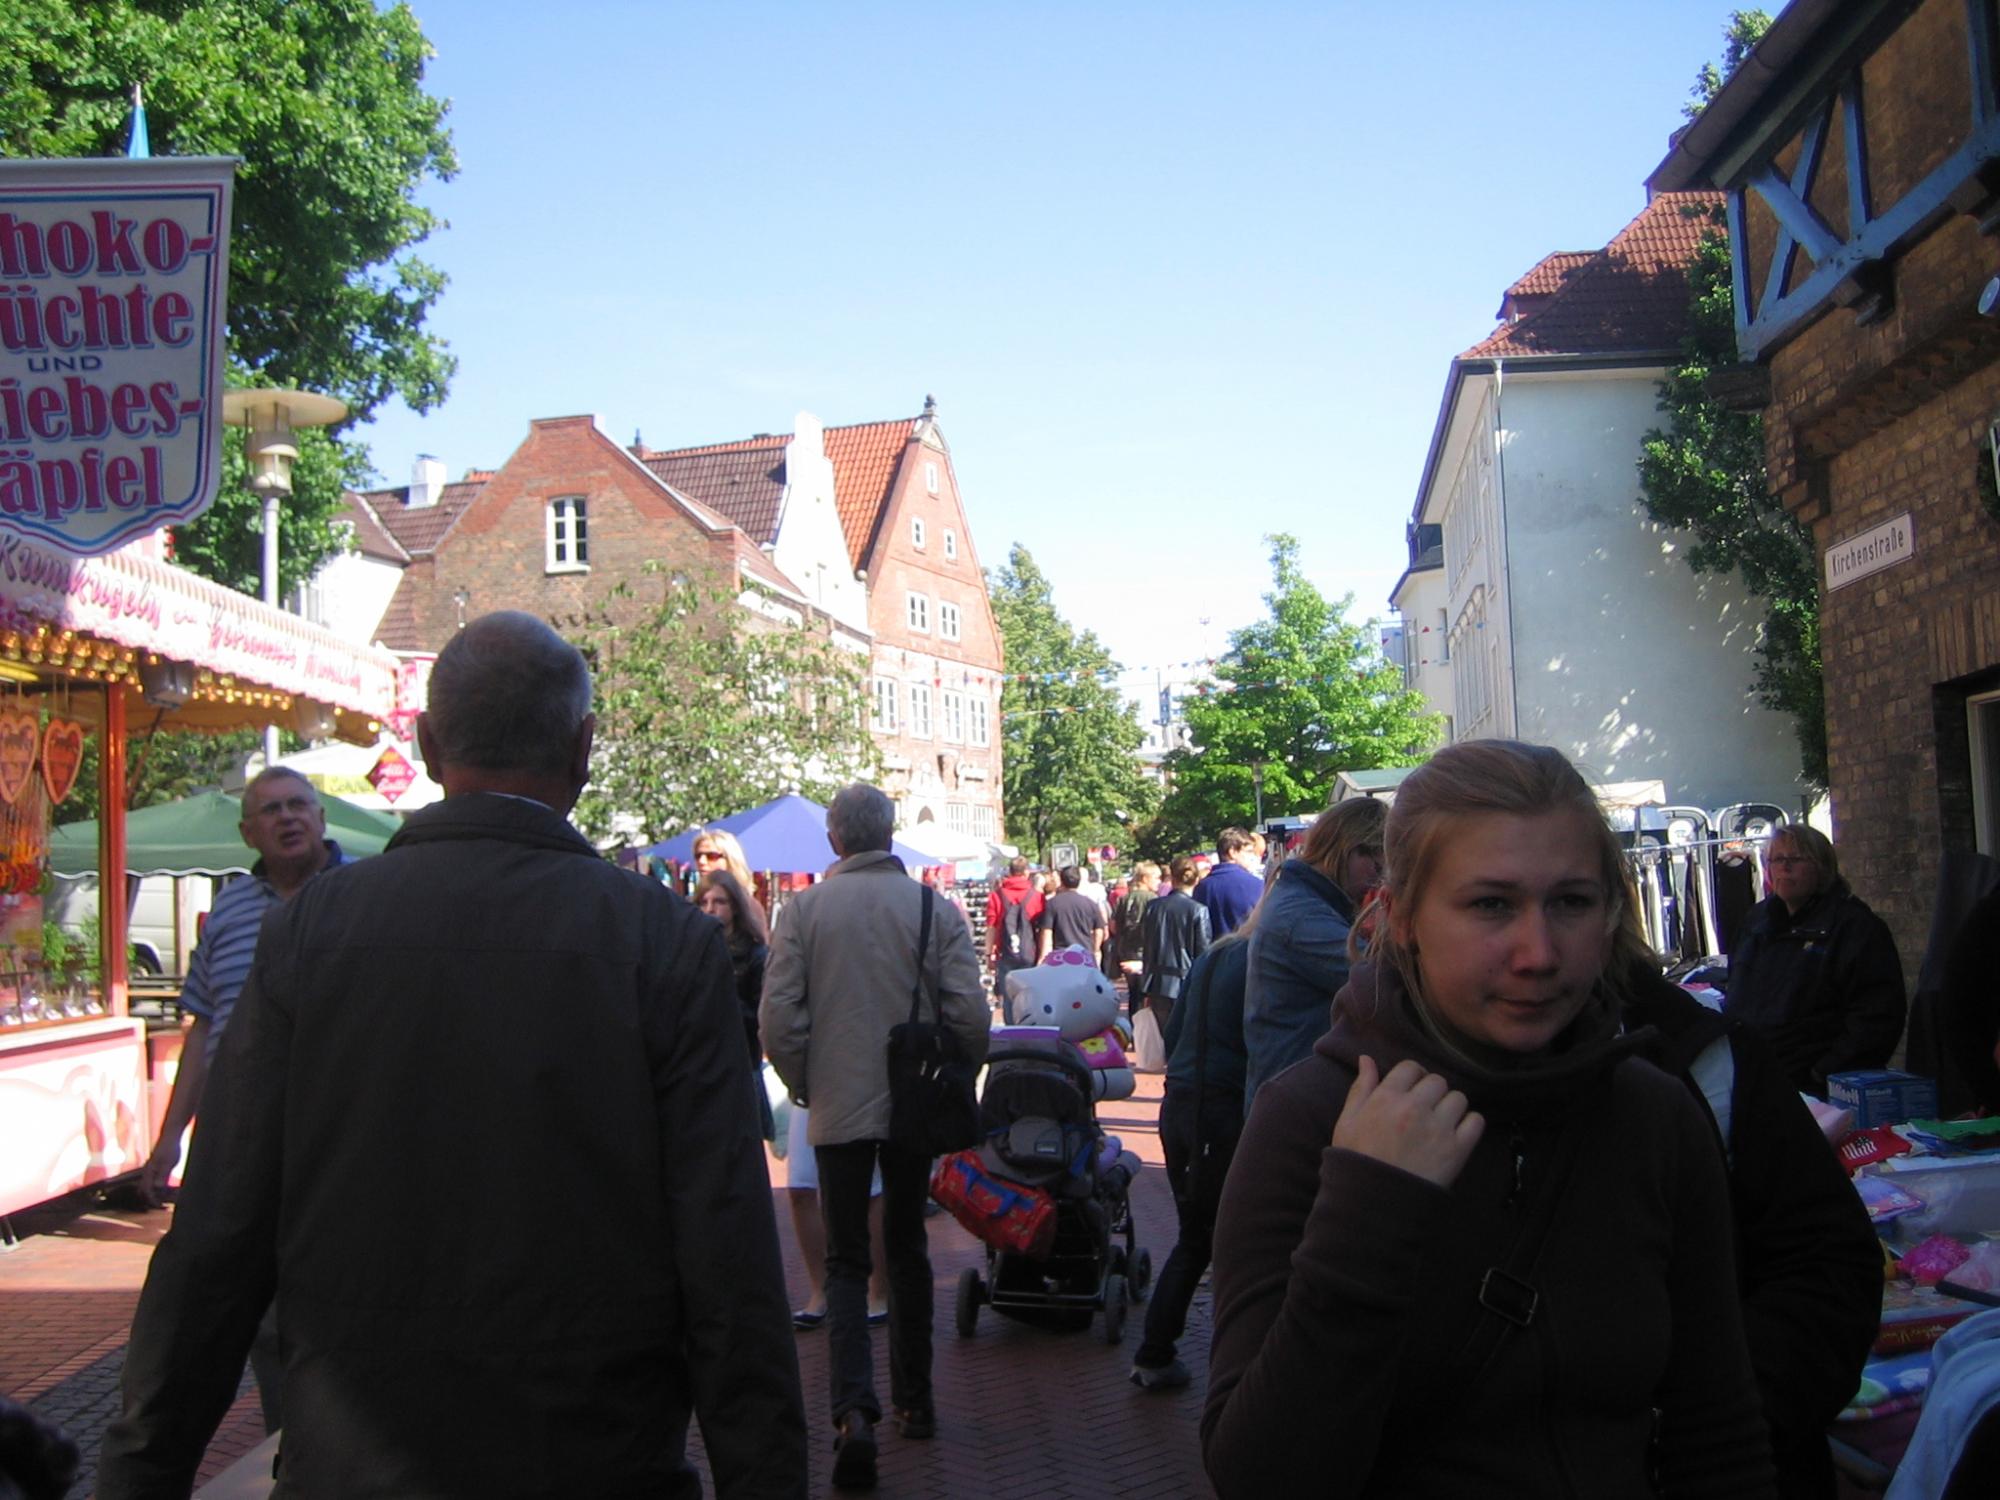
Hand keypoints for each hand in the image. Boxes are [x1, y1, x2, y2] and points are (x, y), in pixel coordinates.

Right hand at [137, 1138, 180, 1208]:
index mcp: (149, 1171)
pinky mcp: (155, 1168)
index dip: (152, 1200)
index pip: (146, 1190)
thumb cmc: (171, 1147)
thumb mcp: (169, 1162)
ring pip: (148, 1186)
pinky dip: (159, 1188)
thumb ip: (163, 1174)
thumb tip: (157, 1187)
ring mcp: (151, 1169)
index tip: (160, 1206)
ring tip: (167, 1198)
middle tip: (163, 1205)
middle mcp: (147, 1171)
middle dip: (152, 1199)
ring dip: (156, 1194)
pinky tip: (168, 1189)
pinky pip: (154, 1181)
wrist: (171, 1135)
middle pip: (144, 1190)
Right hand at [1332, 1056, 1483, 1188]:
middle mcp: (1414, 1108)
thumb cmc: (1358, 1160)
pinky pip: (1476, 1121)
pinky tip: (1456, 1134)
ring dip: (1451, 1107)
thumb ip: (1360, 1088)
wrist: (1375, 1203)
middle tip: (1425, 1110)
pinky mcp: (1457, 1149)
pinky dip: (1470, 1124)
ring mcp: (1438, 1128)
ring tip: (1440, 1124)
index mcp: (1386, 1098)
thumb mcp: (1348, 1122)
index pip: (1411, 1067)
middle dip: (1432, 1092)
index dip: (1412, 1077)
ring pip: (1459, 1098)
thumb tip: (1366, 1058)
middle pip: (1437, 1081)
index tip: (1411, 1091)